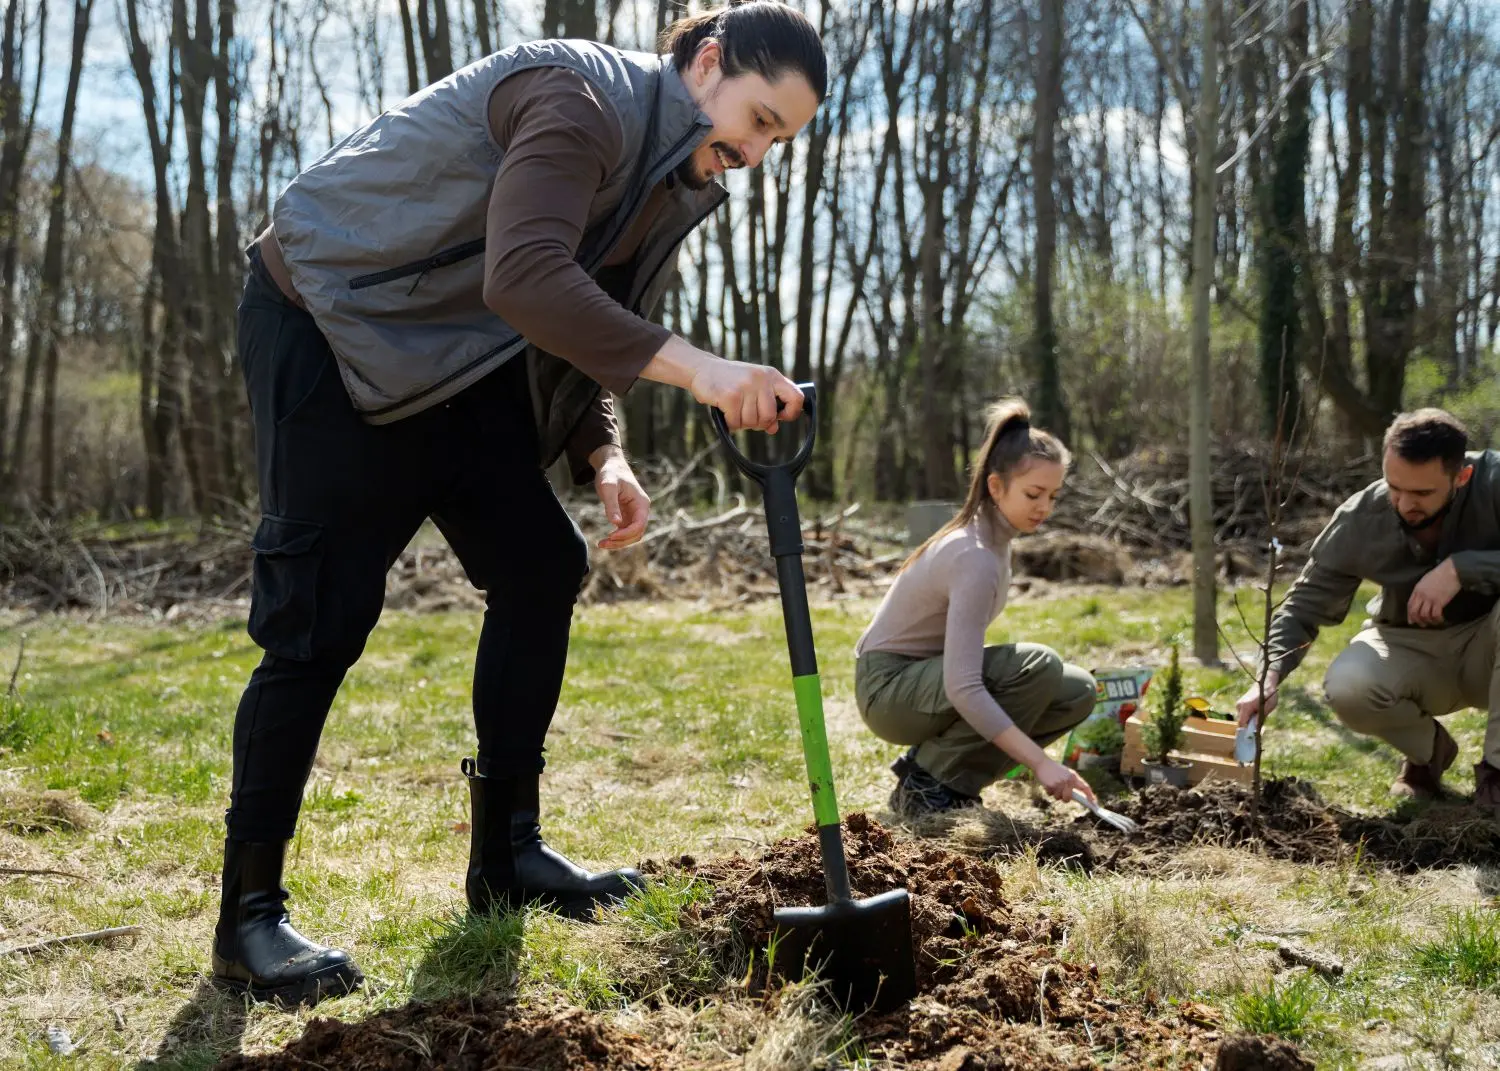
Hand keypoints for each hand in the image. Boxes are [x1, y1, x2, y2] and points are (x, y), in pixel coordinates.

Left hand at [591, 446, 649, 550]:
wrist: (611, 466)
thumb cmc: (610, 473)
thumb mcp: (608, 487)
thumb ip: (611, 504)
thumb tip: (615, 523)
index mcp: (641, 503)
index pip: (639, 525)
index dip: (626, 533)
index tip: (611, 536)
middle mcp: (641, 510)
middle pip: (637, 534)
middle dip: (621, 541)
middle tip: (602, 544)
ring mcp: (635, 514)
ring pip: (632, 536)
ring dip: (619, 543)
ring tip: (601, 544)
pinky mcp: (627, 516)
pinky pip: (625, 532)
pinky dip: (616, 538)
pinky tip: (604, 540)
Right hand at [688, 357, 803, 433]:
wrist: (703, 368)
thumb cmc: (732, 381)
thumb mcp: (754, 388)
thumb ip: (767, 405)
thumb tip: (774, 428)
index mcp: (772, 376)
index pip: (796, 397)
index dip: (791, 413)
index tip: (780, 418)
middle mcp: (761, 379)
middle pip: (769, 416)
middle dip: (758, 423)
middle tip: (747, 416)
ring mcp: (746, 386)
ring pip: (751, 422)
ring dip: (741, 423)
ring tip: (734, 411)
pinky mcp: (730, 396)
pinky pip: (736, 422)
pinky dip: (730, 423)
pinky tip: (725, 413)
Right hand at [1034, 757, 1094, 803]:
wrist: (1042, 762)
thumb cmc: (1055, 769)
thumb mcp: (1066, 773)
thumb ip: (1073, 782)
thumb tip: (1078, 796)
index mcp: (1073, 776)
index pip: (1085, 787)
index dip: (1090, 795)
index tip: (1093, 802)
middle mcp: (1068, 780)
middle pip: (1069, 798)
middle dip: (1065, 798)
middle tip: (1062, 793)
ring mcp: (1059, 783)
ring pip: (1059, 797)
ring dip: (1056, 794)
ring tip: (1053, 785)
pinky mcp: (1051, 786)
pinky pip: (1051, 795)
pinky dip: (1049, 791)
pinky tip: (1048, 783)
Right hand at [1236, 671, 1279, 726]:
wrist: (1264, 683)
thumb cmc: (1269, 695)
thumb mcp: (1269, 706)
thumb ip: (1261, 717)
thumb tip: (1256, 727)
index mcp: (1246, 706)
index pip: (1242, 723)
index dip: (1247, 730)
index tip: (1254, 734)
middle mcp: (1239, 705)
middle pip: (1241, 721)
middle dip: (1250, 724)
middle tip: (1260, 723)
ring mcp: (1238, 704)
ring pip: (1242, 718)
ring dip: (1250, 720)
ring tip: (1259, 714)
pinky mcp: (1240, 704)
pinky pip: (1243, 714)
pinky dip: (1249, 716)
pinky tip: (1256, 711)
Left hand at [1408, 559, 1460, 625]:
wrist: (1451, 571)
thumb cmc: (1441, 574)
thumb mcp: (1426, 581)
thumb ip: (1422, 590)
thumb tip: (1422, 598)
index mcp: (1417, 589)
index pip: (1410, 604)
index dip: (1410, 614)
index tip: (1411, 621)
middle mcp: (1421, 595)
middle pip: (1414, 611)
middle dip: (1417, 620)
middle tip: (1423, 624)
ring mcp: (1430, 599)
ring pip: (1424, 615)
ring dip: (1428, 621)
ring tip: (1433, 622)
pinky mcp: (1439, 601)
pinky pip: (1435, 614)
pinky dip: (1437, 619)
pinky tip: (1440, 620)